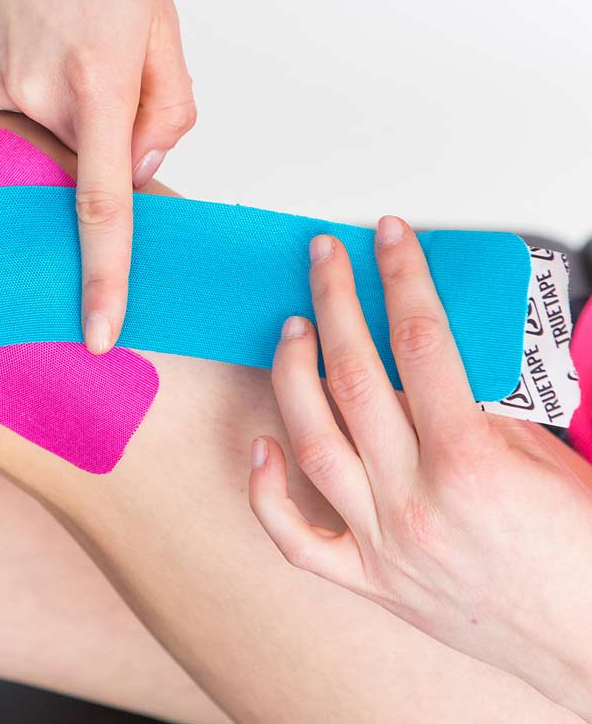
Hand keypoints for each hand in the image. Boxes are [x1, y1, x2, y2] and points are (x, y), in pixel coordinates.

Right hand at [0, 0, 196, 353]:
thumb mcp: (163, 24)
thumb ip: (166, 110)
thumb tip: (138, 176)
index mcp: (96, 79)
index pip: (103, 207)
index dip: (106, 277)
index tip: (101, 333)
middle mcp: (34, 89)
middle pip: (83, 159)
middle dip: (103, 135)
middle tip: (105, 61)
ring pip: (48, 132)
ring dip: (68, 103)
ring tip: (66, 32)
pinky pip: (16, 106)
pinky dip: (36, 84)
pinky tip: (37, 33)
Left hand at [249, 216, 591, 718]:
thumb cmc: (584, 553)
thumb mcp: (549, 456)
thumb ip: (488, 404)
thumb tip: (440, 349)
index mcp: (471, 464)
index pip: (421, 342)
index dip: (401, 277)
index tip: (387, 239)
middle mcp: (416, 502)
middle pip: (354, 379)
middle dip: (334, 303)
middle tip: (323, 260)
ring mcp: (383, 544)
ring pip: (313, 443)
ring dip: (293, 376)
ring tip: (293, 330)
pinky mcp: (369, 581)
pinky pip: (295, 538)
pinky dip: (268, 493)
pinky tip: (260, 447)